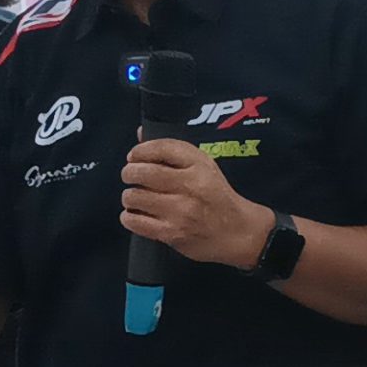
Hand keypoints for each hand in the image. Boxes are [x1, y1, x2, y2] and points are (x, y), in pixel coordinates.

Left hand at [120, 139, 271, 267]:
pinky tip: (137, 214)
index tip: (134, 155)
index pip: (162, 147)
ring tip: (137, 198)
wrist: (237, 231)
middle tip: (131, 176)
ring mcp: (180, 210)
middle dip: (129, 173)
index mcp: (200, 165)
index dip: (141, 150)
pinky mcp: (171, 233)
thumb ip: (173, 152)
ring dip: (130, 196)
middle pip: (142, 172)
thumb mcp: (204, 168)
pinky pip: (134, 221)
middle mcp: (190, 185)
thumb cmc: (216, 196)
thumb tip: (139, 133)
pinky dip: (129, 217)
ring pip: (134, 197)